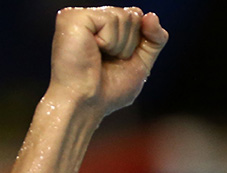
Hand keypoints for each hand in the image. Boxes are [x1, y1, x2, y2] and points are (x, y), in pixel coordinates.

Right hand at [48, 6, 167, 115]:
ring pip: (124, 16)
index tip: (122, 60)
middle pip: (133, 15)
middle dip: (130, 44)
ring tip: (99, 58)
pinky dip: (109, 41)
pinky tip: (92, 51)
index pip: (136, 16)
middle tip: (108, 61)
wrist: (86, 103)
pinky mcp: (72, 17)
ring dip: (119, 46)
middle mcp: (90, 18)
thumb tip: (152, 15)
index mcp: (102, 28)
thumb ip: (154, 40)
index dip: (139, 40)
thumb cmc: (108, 91)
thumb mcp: (141, 63)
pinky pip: (110, 19)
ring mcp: (79, 15)